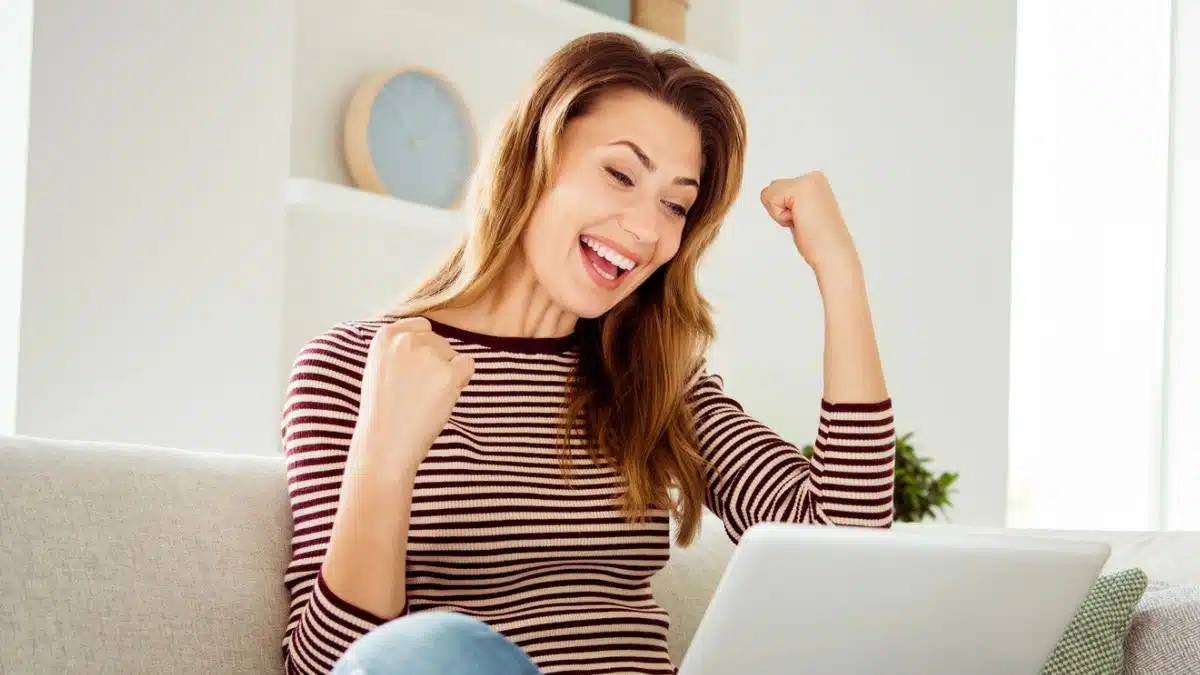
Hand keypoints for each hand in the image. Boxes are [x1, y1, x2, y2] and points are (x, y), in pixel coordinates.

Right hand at [351, 317, 474, 478]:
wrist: (385, 445)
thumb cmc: (383, 413)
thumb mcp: (380, 368)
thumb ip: (400, 349)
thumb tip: (430, 339)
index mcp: (384, 337)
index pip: (421, 327)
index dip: (424, 350)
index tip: (413, 373)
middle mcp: (405, 341)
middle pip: (440, 342)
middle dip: (436, 363)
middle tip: (418, 392)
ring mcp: (427, 356)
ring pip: (454, 355)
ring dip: (448, 374)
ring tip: (426, 399)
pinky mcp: (448, 374)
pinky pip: (469, 365)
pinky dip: (462, 381)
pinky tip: (443, 398)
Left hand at [760, 171, 859, 274]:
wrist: (833, 253)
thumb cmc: (819, 240)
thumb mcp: (801, 211)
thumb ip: (789, 199)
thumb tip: (768, 191)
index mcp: (815, 180)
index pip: (777, 188)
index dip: (784, 210)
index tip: (804, 219)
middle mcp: (813, 177)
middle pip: (771, 188)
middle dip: (781, 210)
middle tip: (803, 221)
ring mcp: (807, 181)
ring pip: (768, 193)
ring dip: (780, 214)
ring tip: (802, 221)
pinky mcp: (800, 189)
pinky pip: (769, 199)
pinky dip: (779, 216)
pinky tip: (799, 221)